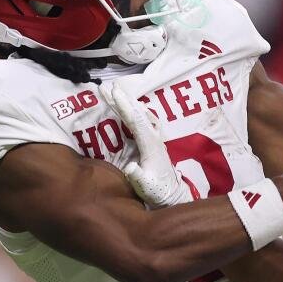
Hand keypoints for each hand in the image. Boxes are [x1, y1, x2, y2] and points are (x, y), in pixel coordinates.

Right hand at [101, 83, 198, 207]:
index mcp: (150, 145)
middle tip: (110, 86)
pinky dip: (137, 111)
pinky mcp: (154, 142)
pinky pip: (145, 121)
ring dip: (130, 103)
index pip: (136, 121)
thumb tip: (130, 167)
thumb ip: (138, 177)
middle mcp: (155, 138)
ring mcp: (156, 139)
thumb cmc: (157, 191)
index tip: (115, 93)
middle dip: (124, 99)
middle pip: (138, 113)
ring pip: (143, 115)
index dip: (125, 107)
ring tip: (117, 93)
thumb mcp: (146, 186)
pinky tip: (134, 108)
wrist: (172, 195)